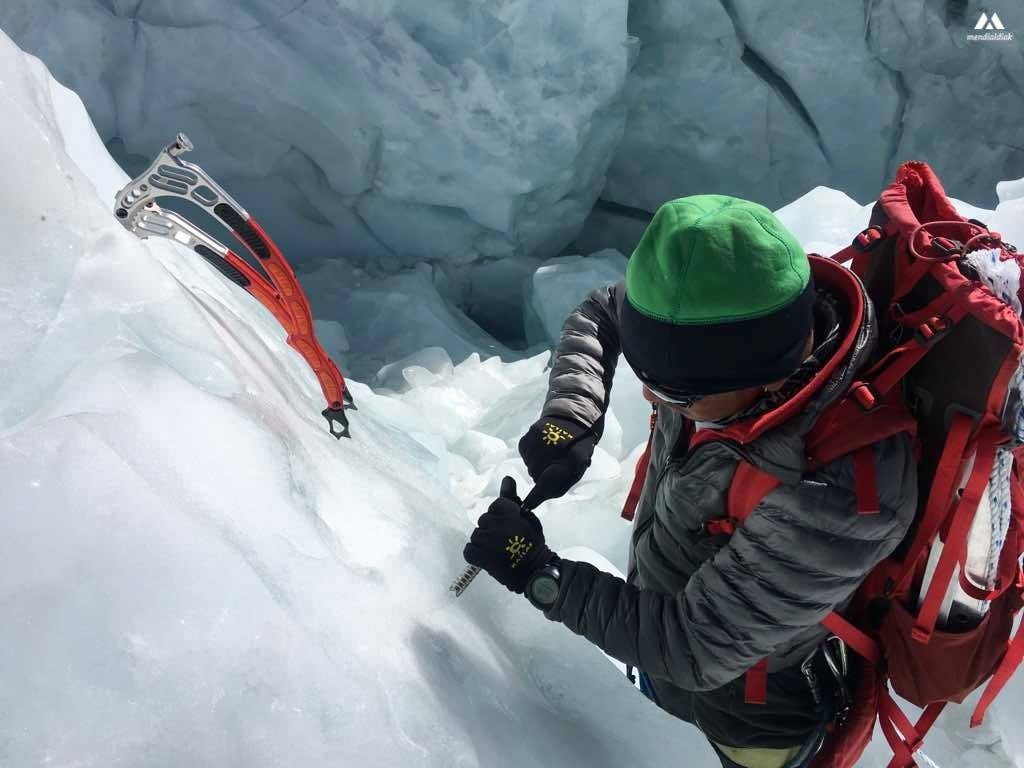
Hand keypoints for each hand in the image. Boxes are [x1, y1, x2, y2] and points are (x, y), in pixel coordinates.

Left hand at [463, 477, 553, 593]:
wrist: (535, 571)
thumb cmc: (534, 544)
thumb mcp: (528, 518)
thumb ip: (513, 499)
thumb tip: (506, 478)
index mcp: (509, 513)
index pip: (495, 506)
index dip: (501, 517)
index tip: (510, 527)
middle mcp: (495, 524)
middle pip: (484, 520)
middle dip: (492, 529)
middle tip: (505, 541)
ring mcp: (486, 541)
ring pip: (476, 535)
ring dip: (484, 542)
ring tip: (498, 551)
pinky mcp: (480, 557)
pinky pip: (469, 550)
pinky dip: (475, 554)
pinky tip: (487, 558)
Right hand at [517, 416, 596, 507]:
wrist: (573, 417)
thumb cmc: (579, 448)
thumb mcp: (578, 468)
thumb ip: (561, 484)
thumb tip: (540, 496)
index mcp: (571, 459)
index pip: (548, 481)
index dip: (536, 496)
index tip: (526, 506)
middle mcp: (552, 449)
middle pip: (536, 476)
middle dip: (542, 476)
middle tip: (554, 466)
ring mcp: (538, 440)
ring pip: (529, 466)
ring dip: (537, 465)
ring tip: (549, 454)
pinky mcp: (528, 436)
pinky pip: (524, 456)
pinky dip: (531, 456)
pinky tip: (542, 447)